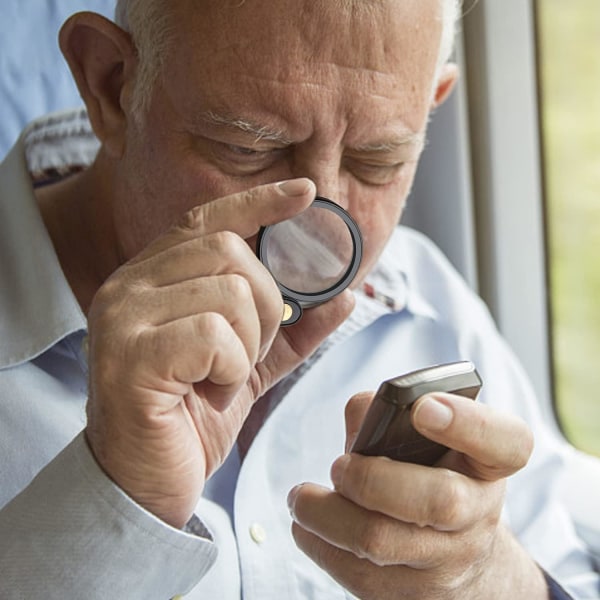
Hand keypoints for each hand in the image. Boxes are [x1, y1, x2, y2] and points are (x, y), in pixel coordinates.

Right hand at [85, 178, 354, 527]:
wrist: (144, 485)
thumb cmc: (191, 418)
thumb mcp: (251, 366)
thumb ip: (294, 329)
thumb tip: (346, 296)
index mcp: (152, 279)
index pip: (208, 219)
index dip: (260, 202)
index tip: (305, 194)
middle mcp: (129, 286)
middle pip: (230, 251)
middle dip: (263, 306)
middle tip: (247, 353)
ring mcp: (122, 318)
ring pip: (229, 290)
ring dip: (248, 343)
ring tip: (224, 378)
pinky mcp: (130, 356)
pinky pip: (214, 333)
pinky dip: (231, 367)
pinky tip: (213, 392)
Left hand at [288, 392, 548, 598]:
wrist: (458, 555)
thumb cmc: (432, 476)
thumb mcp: (430, 441)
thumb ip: (393, 414)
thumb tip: (362, 415)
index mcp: (489, 463)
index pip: (506, 442)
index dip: (467, 423)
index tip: (423, 408)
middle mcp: (480, 513)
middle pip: (439, 500)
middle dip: (372, 479)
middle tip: (338, 467)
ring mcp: (449, 561)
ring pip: (383, 541)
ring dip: (328, 514)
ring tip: (301, 498)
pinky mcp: (413, 594)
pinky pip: (358, 574)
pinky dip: (320, 545)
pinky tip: (307, 525)